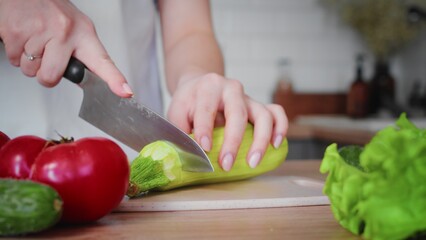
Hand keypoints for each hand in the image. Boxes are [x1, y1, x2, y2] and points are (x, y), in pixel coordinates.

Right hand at [0, 0, 131, 96]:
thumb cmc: (49, 11)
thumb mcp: (73, 28)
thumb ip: (81, 53)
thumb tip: (86, 80)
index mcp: (84, 33)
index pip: (103, 61)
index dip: (115, 79)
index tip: (126, 92)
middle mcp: (65, 31)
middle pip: (52, 78)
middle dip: (44, 73)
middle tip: (45, 54)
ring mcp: (41, 31)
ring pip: (31, 71)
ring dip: (28, 61)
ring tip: (33, 39)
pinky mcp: (17, 31)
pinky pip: (15, 60)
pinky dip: (15, 53)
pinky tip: (22, 35)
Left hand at [168, 73, 287, 170]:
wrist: (200, 85)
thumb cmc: (188, 102)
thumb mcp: (176, 112)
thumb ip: (180, 132)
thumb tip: (187, 156)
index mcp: (208, 87)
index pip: (207, 108)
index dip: (205, 129)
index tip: (204, 148)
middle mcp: (231, 89)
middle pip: (238, 113)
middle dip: (233, 141)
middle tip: (226, 164)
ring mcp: (248, 97)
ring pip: (263, 114)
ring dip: (261, 140)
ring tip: (253, 162)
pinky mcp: (259, 105)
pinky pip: (276, 112)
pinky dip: (280, 128)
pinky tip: (276, 144)